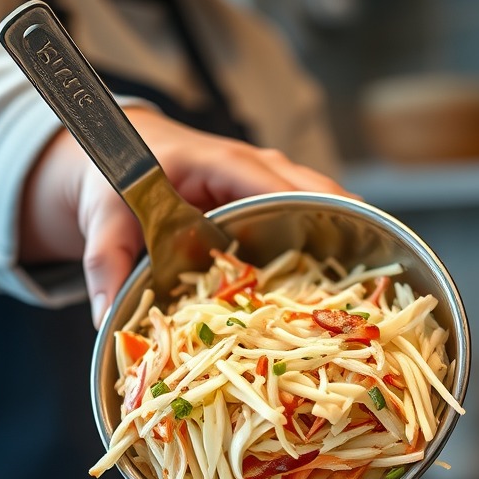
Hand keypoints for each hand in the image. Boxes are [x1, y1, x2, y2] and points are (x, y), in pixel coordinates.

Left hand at [18, 108, 351, 325]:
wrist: (113, 159)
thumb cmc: (113, 178)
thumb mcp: (103, 217)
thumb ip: (105, 263)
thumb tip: (105, 319)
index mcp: (217, 161)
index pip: (272, 179)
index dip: (308, 207)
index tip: (340, 235)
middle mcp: (251, 168)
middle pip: (312, 190)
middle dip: (344, 223)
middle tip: (375, 269)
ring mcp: (263, 185)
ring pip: (316, 205)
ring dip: (341, 236)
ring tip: (371, 281)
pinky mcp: (264, 206)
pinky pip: (302, 220)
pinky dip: (322, 246)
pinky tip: (336, 285)